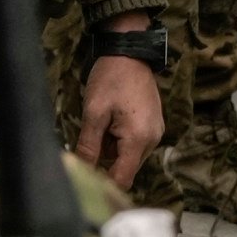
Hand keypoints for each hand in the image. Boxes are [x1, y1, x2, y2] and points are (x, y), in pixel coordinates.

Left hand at [74, 45, 164, 187]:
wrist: (130, 52)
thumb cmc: (110, 79)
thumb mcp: (94, 112)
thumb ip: (88, 146)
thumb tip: (80, 170)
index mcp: (138, 139)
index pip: (122, 179)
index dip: (103, 184)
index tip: (85, 180)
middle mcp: (152, 141)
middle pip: (126, 169)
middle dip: (106, 163)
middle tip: (90, 141)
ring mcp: (156, 133)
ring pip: (129, 157)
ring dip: (113, 150)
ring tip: (103, 125)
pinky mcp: (154, 126)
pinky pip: (135, 145)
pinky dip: (121, 140)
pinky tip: (113, 122)